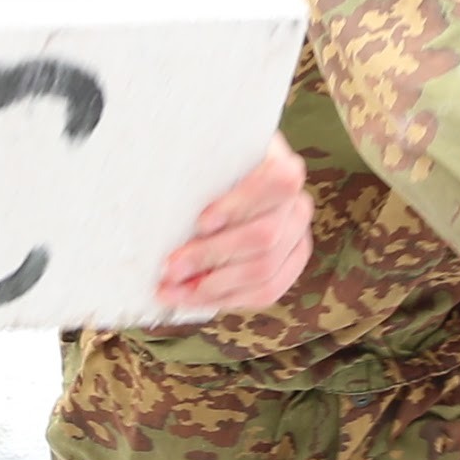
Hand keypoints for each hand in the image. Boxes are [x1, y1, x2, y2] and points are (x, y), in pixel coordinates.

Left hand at [155, 145, 311, 315]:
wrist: (228, 186)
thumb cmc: (209, 171)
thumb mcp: (204, 160)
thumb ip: (193, 170)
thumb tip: (161, 197)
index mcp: (283, 167)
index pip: (278, 183)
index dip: (240, 205)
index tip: (201, 222)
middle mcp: (298, 205)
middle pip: (264, 237)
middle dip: (211, 256)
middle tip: (170, 267)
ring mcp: (297, 240)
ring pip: (264, 272)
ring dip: (213, 286)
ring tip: (173, 289)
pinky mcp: (288, 268)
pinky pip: (265, 293)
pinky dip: (225, 299)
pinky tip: (193, 298)